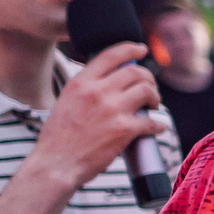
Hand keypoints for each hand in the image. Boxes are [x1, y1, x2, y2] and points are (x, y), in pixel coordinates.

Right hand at [34, 42, 165, 189]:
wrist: (55, 164)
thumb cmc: (58, 138)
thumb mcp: (65, 101)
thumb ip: (85, 89)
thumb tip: (106, 82)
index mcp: (80, 82)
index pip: (111, 55)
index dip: (130, 49)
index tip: (141, 49)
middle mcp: (97, 91)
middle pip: (135, 72)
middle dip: (148, 78)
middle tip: (150, 88)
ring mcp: (112, 110)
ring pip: (147, 91)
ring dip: (155, 97)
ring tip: (152, 106)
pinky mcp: (124, 130)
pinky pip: (152, 122)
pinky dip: (158, 125)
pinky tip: (157, 128)